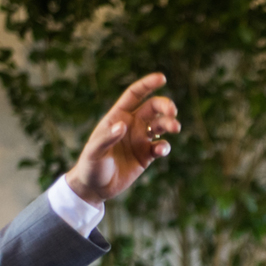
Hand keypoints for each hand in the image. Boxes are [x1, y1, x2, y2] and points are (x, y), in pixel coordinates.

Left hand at [65, 72, 180, 207]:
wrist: (95, 187)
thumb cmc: (90, 165)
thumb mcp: (94, 151)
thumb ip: (107, 137)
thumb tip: (123, 125)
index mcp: (118, 117)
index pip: (135, 95)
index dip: (148, 85)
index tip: (162, 78)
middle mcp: (131, 125)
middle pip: (153, 108)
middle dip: (165, 106)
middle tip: (173, 111)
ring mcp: (140, 140)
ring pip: (160, 125)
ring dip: (170, 124)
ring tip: (176, 128)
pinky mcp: (146, 156)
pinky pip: (160, 147)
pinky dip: (164, 146)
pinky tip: (161, 150)